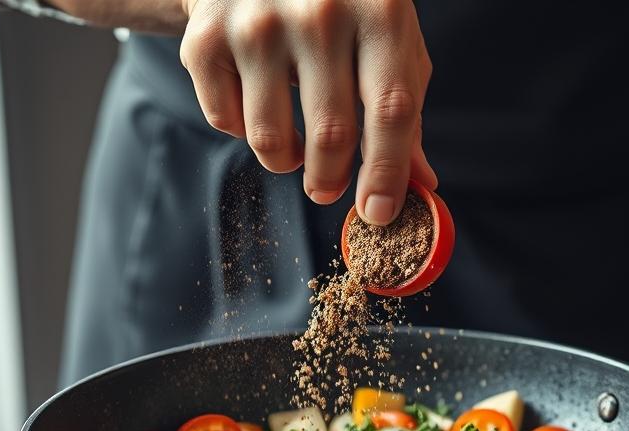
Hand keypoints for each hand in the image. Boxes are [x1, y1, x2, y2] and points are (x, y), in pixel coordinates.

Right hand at [179, 0, 436, 223]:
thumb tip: (422, 184)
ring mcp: (257, 22)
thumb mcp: (386, 40)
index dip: (386, 171)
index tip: (378, 213)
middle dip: (330, 179)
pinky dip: (243, 130)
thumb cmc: (341, 6)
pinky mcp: (206, 39)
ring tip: (293, 146)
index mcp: (380, 9)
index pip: (392, 109)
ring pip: (271, 141)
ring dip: (285, 162)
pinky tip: (256, 99)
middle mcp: (319, 10)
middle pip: (332, 134)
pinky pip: (227, 122)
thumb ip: (404, 110)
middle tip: (327, 188)